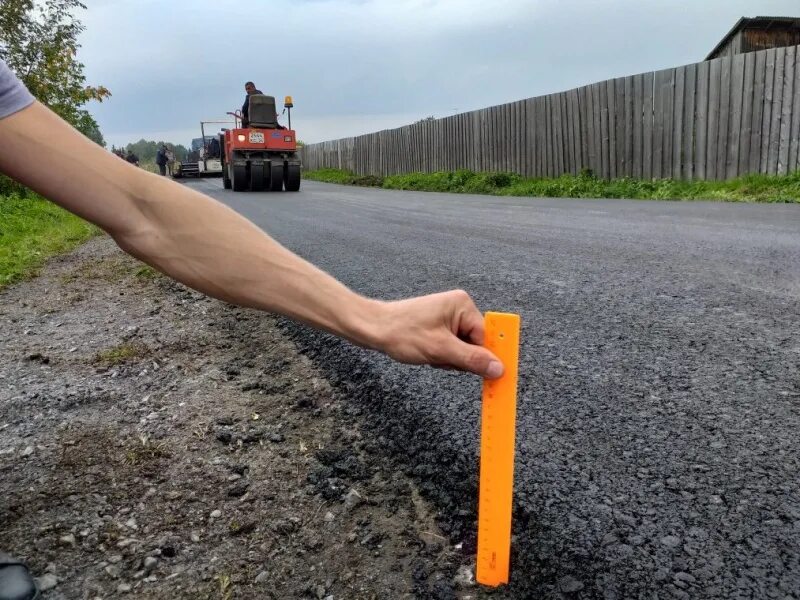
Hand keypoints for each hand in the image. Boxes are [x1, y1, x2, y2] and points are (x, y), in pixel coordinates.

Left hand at [369, 290, 503, 378]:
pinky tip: (427, 354)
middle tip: (440, 357)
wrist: (373, 329)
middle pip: (474, 344)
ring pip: (461, 349)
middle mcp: (458, 308)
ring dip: (448, 359)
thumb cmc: (402, 333)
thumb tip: (498, 368)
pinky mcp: (438, 326)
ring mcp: (447, 316)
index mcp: (463, 305)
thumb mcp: (441, 350)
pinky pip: (450, 347)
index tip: (484, 374)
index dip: (480, 356)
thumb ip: (472, 359)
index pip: (485, 337)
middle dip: (458, 358)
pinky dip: (440, 356)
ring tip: (430, 354)